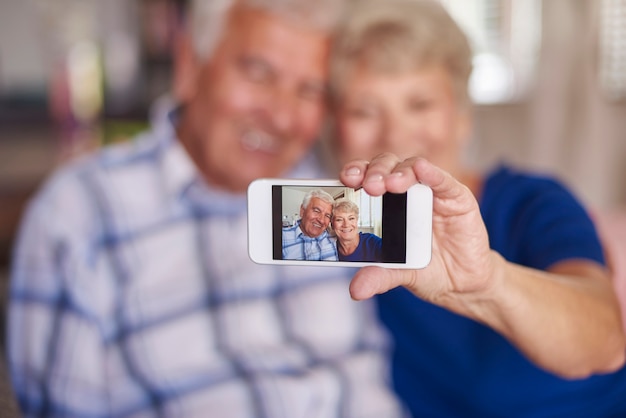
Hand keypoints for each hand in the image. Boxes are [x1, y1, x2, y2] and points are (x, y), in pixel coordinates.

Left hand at [340, 153, 499, 308]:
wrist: (462, 283)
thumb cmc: (426, 269)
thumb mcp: (400, 274)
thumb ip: (379, 276)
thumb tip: (357, 291)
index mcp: (386, 204)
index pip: (367, 179)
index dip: (355, 173)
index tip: (344, 179)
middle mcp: (407, 192)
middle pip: (386, 167)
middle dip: (374, 172)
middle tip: (368, 185)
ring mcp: (431, 192)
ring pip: (411, 168)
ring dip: (398, 172)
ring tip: (389, 184)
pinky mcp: (457, 197)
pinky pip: (443, 180)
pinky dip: (431, 173)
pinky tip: (421, 169)